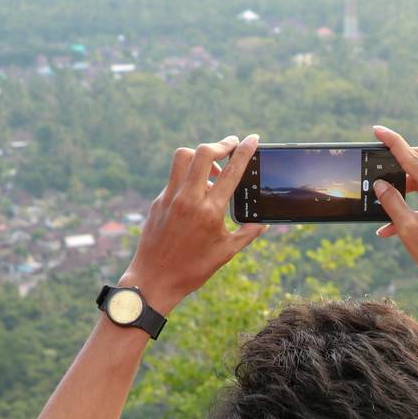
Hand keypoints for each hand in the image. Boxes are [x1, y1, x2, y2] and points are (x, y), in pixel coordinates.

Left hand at [120, 134, 265, 314]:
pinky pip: (174, 176)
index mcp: (209, 212)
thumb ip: (247, 234)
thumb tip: (263, 223)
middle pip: (204, 153)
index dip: (243, 152)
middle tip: (231, 144)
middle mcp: (188, 199)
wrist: (154, 280)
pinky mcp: (158, 201)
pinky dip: (187, 174)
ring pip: (183, 157)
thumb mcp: (225, 253)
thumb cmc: (192, 269)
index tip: (252, 139)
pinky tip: (196, 188)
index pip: (231, 172)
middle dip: (221, 144)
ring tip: (212, 166)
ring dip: (200, 154)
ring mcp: (170, 197)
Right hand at [371, 125, 417, 310]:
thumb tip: (380, 185)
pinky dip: (417, 195)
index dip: (393, 142)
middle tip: (382, 160)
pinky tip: (397, 216)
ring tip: (387, 195)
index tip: (377, 130)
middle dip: (402, 157)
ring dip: (407, 181)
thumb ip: (392, 202)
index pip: (412, 157)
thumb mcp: (408, 229)